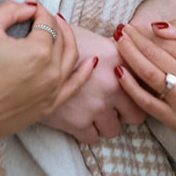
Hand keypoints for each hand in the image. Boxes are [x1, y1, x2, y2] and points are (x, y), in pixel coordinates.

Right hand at [0, 1, 86, 147]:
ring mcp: (53, 90)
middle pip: (61, 37)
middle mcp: (51, 70)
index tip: (28, 7)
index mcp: (38, 50)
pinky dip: (85, 72)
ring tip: (61, 29)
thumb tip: (28, 8)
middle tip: (42, 16)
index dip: (38, 10)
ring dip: (69, 39)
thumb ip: (9, 10)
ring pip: (72, 58)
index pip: (47, 21)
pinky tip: (91, 61)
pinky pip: (75, 86)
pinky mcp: (49, 105)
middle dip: (53, 22)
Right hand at [41, 25, 148, 142]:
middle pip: (135, 115)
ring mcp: (96, 106)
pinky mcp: (77, 122)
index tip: (131, 92)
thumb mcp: (92, 37)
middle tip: (111, 105)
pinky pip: (91, 138)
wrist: (29, 54)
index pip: (146, 86)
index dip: (139, 91)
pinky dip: (85, 130)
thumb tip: (131, 49)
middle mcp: (113, 85)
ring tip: (89, 109)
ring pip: (112, 130)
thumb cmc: (59, 41)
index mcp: (119, 60)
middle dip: (124, 112)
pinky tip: (76, 115)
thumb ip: (115, 48)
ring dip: (103, 122)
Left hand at [114, 20, 175, 142]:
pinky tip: (119, 72)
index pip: (167, 42)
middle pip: (155, 55)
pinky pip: (146, 101)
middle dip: (133, 40)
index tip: (132, 26)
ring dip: (129, 56)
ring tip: (117, 42)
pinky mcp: (173, 118)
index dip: (146, 33)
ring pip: (149, 74)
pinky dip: (130, 86)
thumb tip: (157, 26)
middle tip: (119, 30)